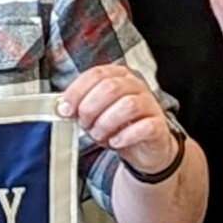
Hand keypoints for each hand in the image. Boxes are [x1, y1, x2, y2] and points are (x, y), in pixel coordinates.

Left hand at [57, 60, 176, 175]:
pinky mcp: (158, 125)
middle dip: (91, 108)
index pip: (95, 74)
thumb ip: (81, 106)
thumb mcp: (95, 113)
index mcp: (118, 76)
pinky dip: (125, 136)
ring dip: (106, 123)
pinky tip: (116, 142)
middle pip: (110, 87)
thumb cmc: (118, 126)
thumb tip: (63, 107)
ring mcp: (150, 104)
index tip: (65, 109)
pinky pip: (144, 127)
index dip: (77, 92)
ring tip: (98, 135)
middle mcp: (136, 85)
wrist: (143, 148)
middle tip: (84, 124)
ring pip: (128, 105)